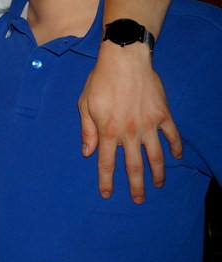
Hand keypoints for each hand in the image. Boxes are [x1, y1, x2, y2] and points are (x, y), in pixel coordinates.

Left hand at [79, 41, 181, 202]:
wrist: (125, 61)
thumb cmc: (100, 81)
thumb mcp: (85, 105)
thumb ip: (87, 130)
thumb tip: (87, 153)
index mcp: (108, 131)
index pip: (107, 163)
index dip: (107, 181)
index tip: (107, 195)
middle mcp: (130, 133)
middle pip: (134, 166)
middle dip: (136, 185)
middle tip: (138, 200)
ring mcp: (149, 125)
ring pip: (156, 156)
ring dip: (157, 173)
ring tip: (158, 185)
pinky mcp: (163, 115)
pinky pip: (172, 135)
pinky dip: (176, 147)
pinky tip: (176, 157)